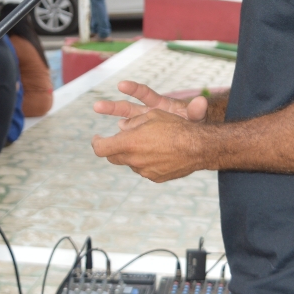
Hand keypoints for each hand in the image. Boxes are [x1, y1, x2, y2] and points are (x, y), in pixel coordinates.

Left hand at [91, 109, 207, 181]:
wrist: (198, 147)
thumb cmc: (175, 126)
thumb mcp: (152, 115)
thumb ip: (133, 122)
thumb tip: (121, 126)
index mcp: (129, 143)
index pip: (101, 148)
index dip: (96, 142)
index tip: (97, 137)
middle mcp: (134, 160)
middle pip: (112, 157)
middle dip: (112, 148)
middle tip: (118, 140)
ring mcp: (144, 171)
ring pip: (130, 162)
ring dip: (132, 154)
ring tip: (146, 143)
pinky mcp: (155, 177)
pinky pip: (144, 169)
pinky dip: (145, 161)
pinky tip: (159, 152)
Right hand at [93, 80, 208, 129]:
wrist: (193, 136)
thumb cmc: (193, 123)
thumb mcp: (197, 117)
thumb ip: (197, 111)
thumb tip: (202, 102)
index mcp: (160, 105)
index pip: (145, 94)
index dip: (134, 89)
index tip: (122, 85)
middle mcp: (148, 113)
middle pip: (128, 108)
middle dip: (112, 107)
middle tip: (97, 107)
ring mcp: (143, 125)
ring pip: (124, 121)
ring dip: (111, 118)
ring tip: (96, 116)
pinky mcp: (143, 135)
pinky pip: (131, 137)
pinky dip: (123, 139)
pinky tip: (110, 145)